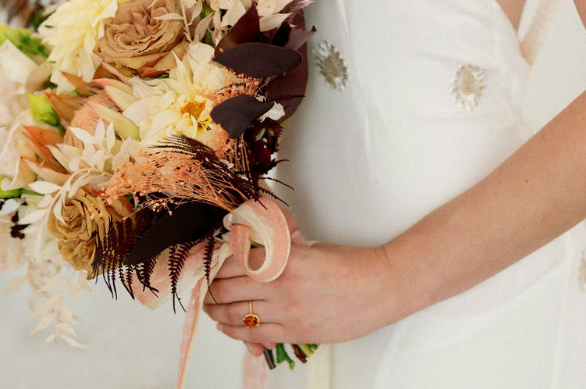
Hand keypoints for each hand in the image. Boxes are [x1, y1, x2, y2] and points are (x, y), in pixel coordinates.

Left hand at [202, 211, 392, 350]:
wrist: (379, 288)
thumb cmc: (350, 265)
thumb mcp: (308, 248)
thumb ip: (278, 252)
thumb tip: (252, 251)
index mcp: (283, 258)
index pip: (233, 260)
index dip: (217, 260)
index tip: (211, 259)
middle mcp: (280, 286)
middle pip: (227, 288)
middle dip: (211, 287)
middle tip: (206, 283)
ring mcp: (286, 313)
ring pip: (235, 315)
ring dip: (217, 311)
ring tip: (210, 306)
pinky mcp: (294, 334)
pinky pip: (254, 336)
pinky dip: (235, 331)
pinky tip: (228, 326)